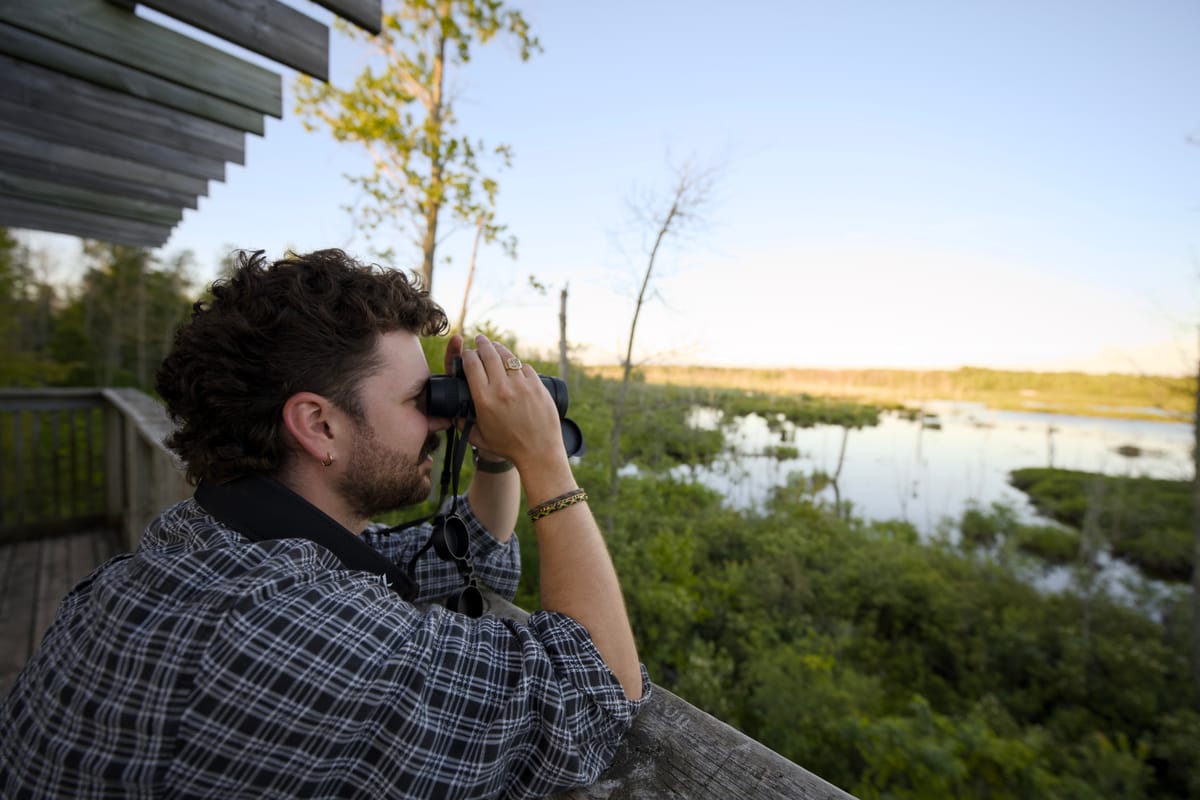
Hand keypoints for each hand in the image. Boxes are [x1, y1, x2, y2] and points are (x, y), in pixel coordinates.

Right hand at [458, 336, 566, 473]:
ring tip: (494, 346)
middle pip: (488, 355)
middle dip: (482, 343)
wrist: (539, 452)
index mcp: (484, 399)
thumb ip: (462, 424)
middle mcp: (502, 389)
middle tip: (480, 339)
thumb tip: (452, 413)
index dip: (467, 354)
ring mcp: (522, 385)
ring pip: (508, 356)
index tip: (467, 353)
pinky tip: (513, 362)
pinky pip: (524, 366)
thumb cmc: (507, 447)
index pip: (471, 365)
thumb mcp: (479, 438)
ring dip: (498, 348)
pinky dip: (516, 363)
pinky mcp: (537, 386)